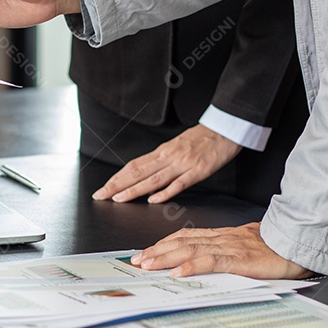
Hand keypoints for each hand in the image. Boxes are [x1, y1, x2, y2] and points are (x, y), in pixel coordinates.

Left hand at [93, 125, 241, 203]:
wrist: (226, 128)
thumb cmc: (202, 138)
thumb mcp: (177, 145)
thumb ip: (162, 161)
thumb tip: (144, 175)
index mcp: (163, 151)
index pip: (134, 166)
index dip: (117, 178)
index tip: (103, 188)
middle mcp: (169, 156)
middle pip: (138, 172)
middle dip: (117, 185)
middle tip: (101, 195)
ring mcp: (183, 164)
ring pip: (154, 179)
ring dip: (134, 190)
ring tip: (118, 198)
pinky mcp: (198, 171)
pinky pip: (179, 183)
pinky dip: (165, 192)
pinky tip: (153, 199)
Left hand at [130, 223, 312, 278]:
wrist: (301, 244)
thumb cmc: (279, 249)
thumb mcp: (249, 249)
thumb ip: (230, 254)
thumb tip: (211, 264)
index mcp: (224, 236)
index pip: (187, 236)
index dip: (165, 243)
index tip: (147, 251)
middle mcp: (223, 238)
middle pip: (182, 241)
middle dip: (156, 251)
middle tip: (136, 260)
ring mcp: (230, 247)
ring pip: (191, 249)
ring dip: (165, 257)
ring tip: (147, 265)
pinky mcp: (240, 258)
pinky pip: (212, 261)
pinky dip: (192, 265)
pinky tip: (178, 272)